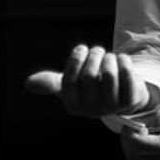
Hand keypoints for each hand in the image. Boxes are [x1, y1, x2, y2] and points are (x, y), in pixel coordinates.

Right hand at [25, 45, 157, 120]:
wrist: (123, 95)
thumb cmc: (91, 87)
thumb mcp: (69, 84)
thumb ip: (51, 82)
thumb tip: (28, 83)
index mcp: (74, 107)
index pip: (70, 80)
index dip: (76, 59)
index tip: (82, 48)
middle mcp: (92, 111)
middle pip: (90, 75)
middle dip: (94, 55)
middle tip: (98, 50)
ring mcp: (113, 107)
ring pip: (109, 74)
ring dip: (109, 58)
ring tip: (109, 57)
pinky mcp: (131, 100)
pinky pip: (127, 76)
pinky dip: (124, 61)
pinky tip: (122, 60)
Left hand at [118, 108, 159, 159]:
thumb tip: (142, 117)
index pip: (137, 144)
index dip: (129, 132)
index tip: (132, 122)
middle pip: (134, 158)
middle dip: (128, 143)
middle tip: (134, 128)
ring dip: (136, 150)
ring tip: (145, 134)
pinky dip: (148, 154)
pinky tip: (156, 140)